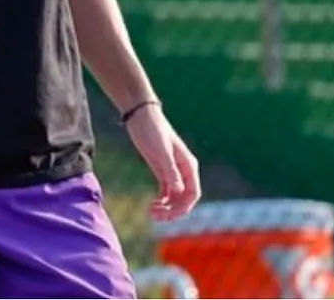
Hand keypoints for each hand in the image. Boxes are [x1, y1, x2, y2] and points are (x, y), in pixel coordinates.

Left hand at [124, 102, 200, 221]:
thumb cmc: (152, 130)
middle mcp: (183, 171)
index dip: (184, 207)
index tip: (170, 215)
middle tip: (156, 217)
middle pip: (184, 198)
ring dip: (166, 208)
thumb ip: (170, 171)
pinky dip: (161, 201)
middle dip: (173, 210)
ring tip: (151, 213)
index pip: (193, 193)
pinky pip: (165, 192)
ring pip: (174, 197)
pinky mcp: (161, 170)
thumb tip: (178, 192)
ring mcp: (172, 171)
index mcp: (188, 165)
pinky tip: (151, 206)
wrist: (140, 116)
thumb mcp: (160, 151)